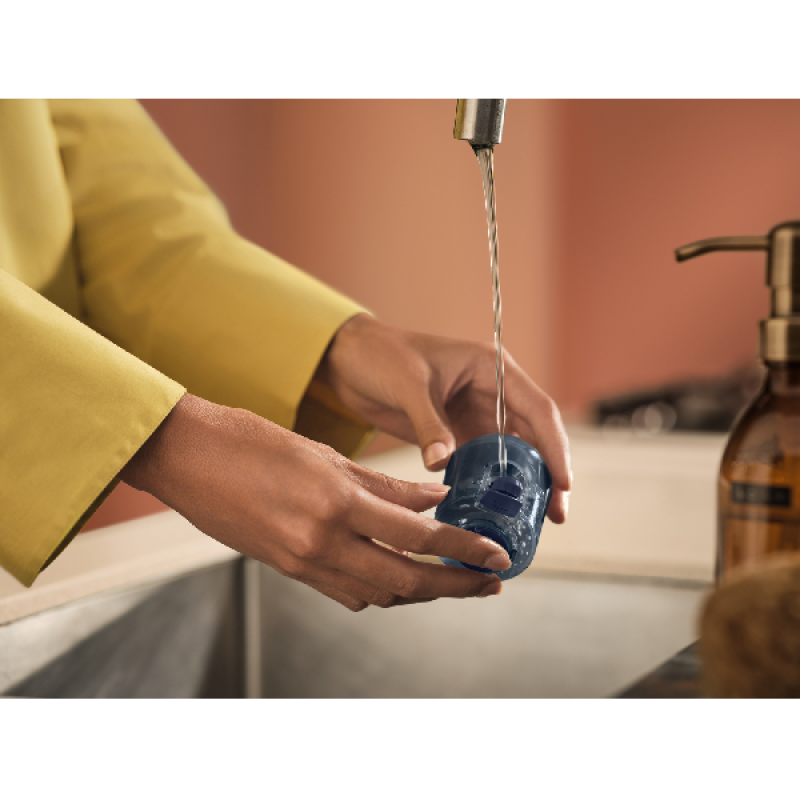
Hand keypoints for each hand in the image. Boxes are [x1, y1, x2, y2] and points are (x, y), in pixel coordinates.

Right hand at [120, 394, 509, 610]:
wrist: (186, 458)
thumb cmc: (250, 441)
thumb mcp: (325, 453)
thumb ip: (383, 485)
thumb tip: (432, 501)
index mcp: (335, 502)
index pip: (417, 535)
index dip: (463, 549)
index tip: (496, 555)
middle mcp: (321, 541)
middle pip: (406, 580)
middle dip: (456, 586)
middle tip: (489, 582)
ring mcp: (301, 562)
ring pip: (379, 593)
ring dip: (420, 591)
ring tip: (450, 579)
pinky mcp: (288, 570)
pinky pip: (346, 593)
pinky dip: (381, 589)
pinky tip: (398, 575)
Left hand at [317, 313, 571, 522]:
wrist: (349, 361)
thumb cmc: (381, 355)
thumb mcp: (407, 384)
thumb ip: (428, 423)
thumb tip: (442, 463)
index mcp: (492, 369)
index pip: (538, 410)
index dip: (555, 448)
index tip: (563, 484)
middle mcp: (492, 393)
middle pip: (533, 438)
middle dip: (548, 475)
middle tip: (555, 515)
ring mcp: (475, 416)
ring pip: (511, 456)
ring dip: (522, 486)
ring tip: (531, 523)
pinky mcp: (455, 436)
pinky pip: (482, 465)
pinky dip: (490, 488)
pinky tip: (493, 513)